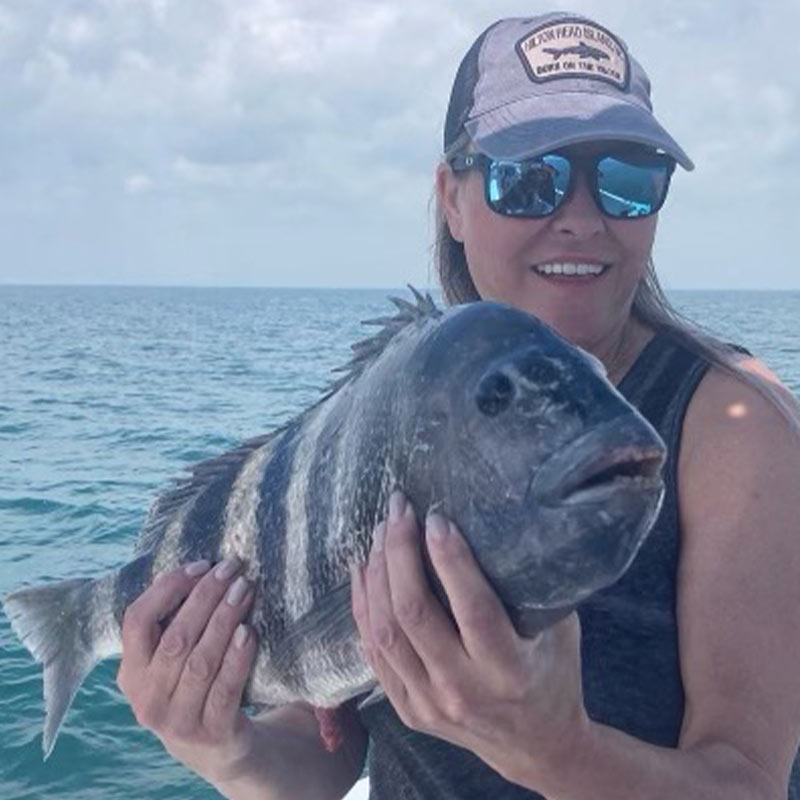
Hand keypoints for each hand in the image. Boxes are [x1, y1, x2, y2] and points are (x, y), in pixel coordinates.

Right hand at [117, 558, 257, 785]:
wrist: (217, 747)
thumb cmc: (194, 685)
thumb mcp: (169, 662)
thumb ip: (174, 623)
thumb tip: (203, 565)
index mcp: (131, 673)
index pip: (136, 621)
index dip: (168, 588)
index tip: (201, 565)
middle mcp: (146, 699)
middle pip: (175, 638)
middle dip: (205, 597)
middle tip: (232, 569)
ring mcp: (177, 720)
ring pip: (200, 661)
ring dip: (224, 620)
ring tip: (244, 589)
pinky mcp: (211, 733)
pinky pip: (225, 690)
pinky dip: (237, 658)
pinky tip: (248, 631)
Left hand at [350, 492, 590, 787]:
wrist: (537, 746)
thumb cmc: (554, 672)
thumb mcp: (558, 629)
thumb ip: (530, 585)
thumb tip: (503, 520)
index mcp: (509, 670)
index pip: (472, 608)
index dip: (451, 558)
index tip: (437, 517)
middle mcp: (463, 690)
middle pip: (414, 612)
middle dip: (400, 551)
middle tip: (399, 508)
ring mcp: (428, 704)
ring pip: (385, 630)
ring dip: (378, 573)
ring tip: (380, 531)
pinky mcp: (407, 709)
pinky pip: (374, 651)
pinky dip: (364, 606)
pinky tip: (364, 570)